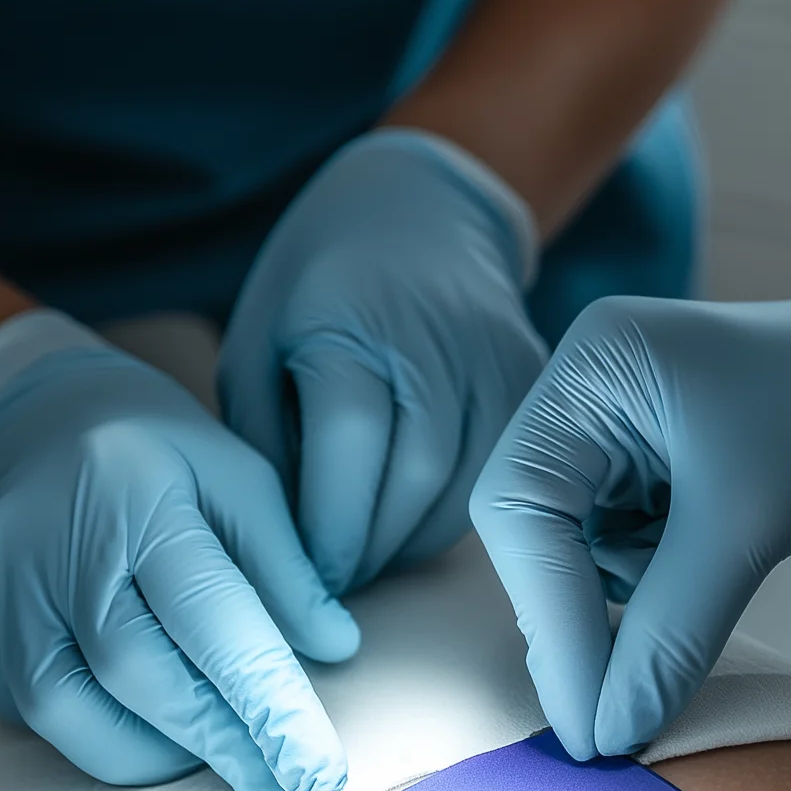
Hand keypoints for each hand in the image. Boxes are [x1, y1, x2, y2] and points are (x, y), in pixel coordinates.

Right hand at [0, 313, 358, 790]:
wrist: (33, 428)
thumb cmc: (156, 456)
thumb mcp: (237, 477)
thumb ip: (284, 564)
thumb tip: (336, 649)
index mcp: (134, 492)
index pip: (209, 612)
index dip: (267, 700)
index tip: (318, 770)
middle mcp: (51, 549)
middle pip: (139, 673)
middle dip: (222, 742)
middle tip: (286, 781)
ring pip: (75, 716)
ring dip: (160, 755)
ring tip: (224, 752)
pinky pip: (39, 722)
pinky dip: (105, 741)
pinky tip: (155, 730)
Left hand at [219, 130, 546, 595]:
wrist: (419, 207)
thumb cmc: (316, 282)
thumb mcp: (257, 342)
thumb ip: (262, 440)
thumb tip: (281, 548)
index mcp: (354, 316)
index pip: (351, 441)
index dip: (327, 527)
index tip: (303, 575)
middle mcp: (437, 335)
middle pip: (416, 475)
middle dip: (369, 549)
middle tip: (331, 584)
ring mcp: (497, 355)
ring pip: (467, 486)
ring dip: (412, 542)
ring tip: (367, 556)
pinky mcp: (533, 378)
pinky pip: (504, 472)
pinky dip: (453, 515)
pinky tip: (410, 522)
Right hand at [471, 276, 790, 758]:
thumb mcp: (751, 524)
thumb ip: (670, 631)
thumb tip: (611, 733)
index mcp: (593, 367)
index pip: (523, 506)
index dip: (549, 621)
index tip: (589, 724)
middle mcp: (589, 389)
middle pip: (534, 529)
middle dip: (574, 619)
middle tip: (609, 725)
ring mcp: (616, 424)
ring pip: (576, 550)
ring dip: (620, 605)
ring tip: (700, 605)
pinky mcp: (651, 460)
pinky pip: (621, 547)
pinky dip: (653, 589)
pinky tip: (709, 580)